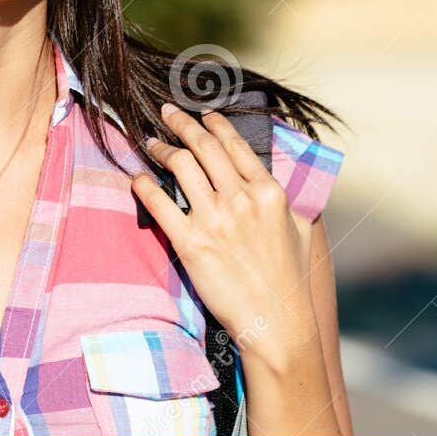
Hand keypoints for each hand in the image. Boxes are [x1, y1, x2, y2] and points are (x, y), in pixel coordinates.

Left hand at [131, 103, 318, 363]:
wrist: (277, 323)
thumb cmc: (290, 280)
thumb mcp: (299, 229)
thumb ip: (287, 198)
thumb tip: (278, 177)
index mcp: (270, 193)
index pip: (236, 146)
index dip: (215, 125)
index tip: (203, 114)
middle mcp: (242, 200)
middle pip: (204, 148)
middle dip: (182, 123)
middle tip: (166, 112)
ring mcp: (216, 220)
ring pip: (180, 166)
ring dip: (162, 149)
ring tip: (151, 144)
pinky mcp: (191, 243)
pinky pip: (159, 202)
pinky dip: (143, 184)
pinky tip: (136, 178)